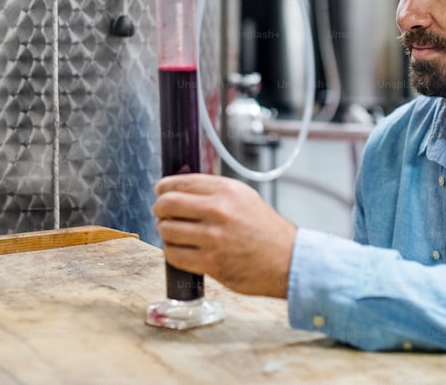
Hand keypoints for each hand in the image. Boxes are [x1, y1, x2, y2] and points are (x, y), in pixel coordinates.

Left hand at [152, 174, 297, 297]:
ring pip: (167, 230)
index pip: (179, 183)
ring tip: (174, 234)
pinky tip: (182, 250)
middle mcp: (218, 210)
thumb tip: (180, 188)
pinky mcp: (211, 262)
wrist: (287, 259)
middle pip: (167, 204)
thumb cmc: (265, 229)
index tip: (161, 193)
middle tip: (162, 214)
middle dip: (159, 209)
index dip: (163, 188)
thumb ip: (213, 191)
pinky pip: (174, 255)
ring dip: (165, 232)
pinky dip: (172, 252)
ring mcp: (213, 238)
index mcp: (226, 190)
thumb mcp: (243, 197)